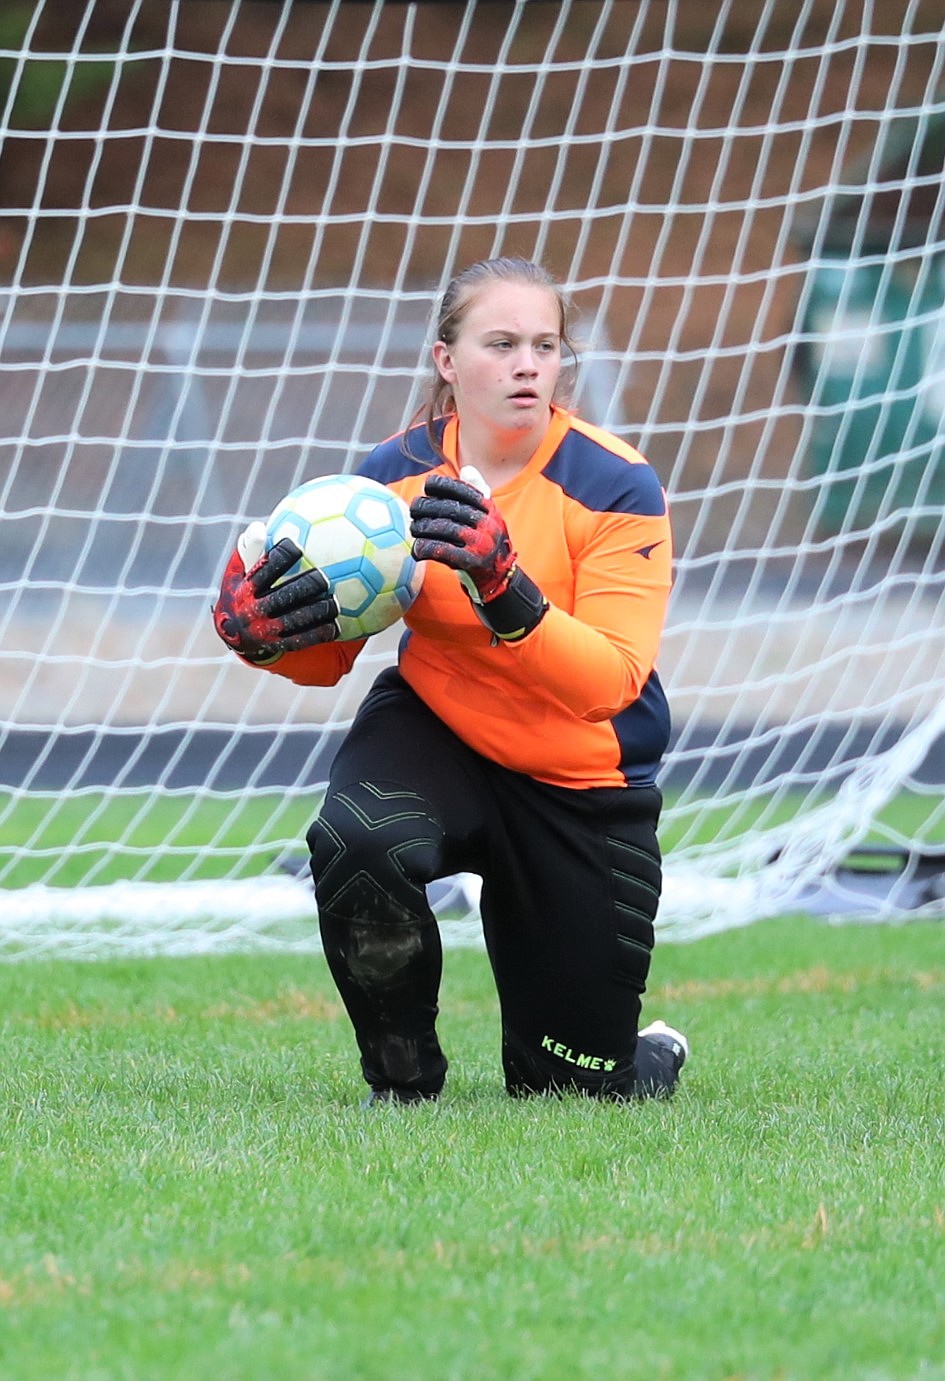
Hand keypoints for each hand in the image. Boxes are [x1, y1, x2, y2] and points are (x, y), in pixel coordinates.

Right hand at [212, 529, 339, 663]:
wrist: (231, 631)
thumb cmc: (241, 590)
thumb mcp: (237, 571)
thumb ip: (249, 549)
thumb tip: (261, 527)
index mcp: (245, 590)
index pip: (264, 571)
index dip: (280, 557)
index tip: (297, 546)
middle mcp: (253, 611)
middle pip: (282, 597)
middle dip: (304, 587)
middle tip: (324, 577)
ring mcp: (266, 630)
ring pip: (294, 621)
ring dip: (316, 612)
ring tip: (335, 603)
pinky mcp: (277, 644)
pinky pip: (300, 640)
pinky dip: (318, 634)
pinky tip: (335, 627)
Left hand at [409, 474, 515, 600]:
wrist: (498, 575)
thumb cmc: (485, 540)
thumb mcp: (488, 515)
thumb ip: (477, 492)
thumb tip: (466, 469)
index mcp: (489, 509)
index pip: (463, 490)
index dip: (442, 485)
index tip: (427, 486)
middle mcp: (486, 524)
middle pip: (449, 508)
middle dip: (426, 507)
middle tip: (414, 509)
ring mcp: (479, 543)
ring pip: (442, 528)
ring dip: (421, 527)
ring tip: (414, 528)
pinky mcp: (471, 562)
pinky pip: (441, 550)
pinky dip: (424, 548)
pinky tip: (417, 548)